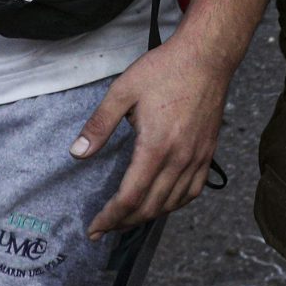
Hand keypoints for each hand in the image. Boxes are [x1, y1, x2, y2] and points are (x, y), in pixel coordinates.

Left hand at [71, 35, 231, 238]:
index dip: (110, 217)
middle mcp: (179, 159)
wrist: (207, 56)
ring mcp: (197, 158)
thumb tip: (77, 154)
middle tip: (104, 228)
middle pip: (150, 207)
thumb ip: (99, 125)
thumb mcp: (123, 91)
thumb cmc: (164, 70)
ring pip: (172, 204)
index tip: (94, 227)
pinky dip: (174, 205)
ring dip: (147, 217)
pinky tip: (162, 203)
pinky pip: (192, 192)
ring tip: (127, 219)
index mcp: (156, 146)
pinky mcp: (207, 153)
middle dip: (124, 223)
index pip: (130, 197)